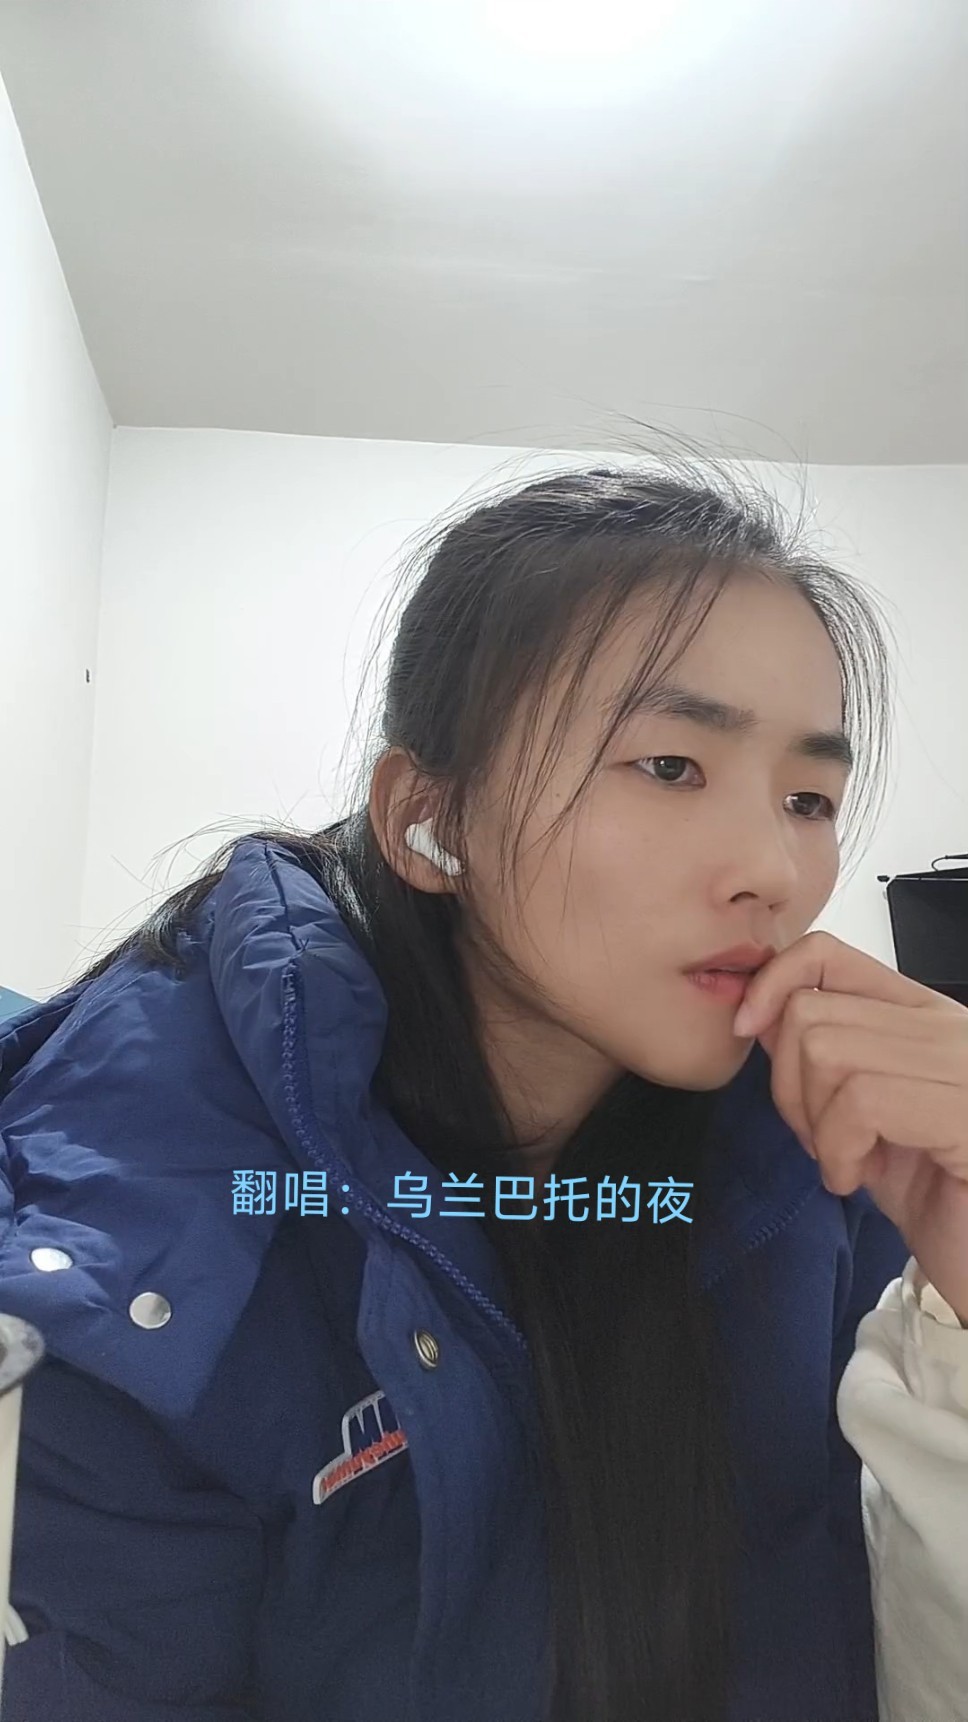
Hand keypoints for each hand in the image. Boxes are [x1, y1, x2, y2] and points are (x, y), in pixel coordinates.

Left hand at [733, 931, 967, 1325]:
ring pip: (827, 1051)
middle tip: (821, 1140)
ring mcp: (962, 1064)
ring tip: (847, 1161)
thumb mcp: (863, 1117)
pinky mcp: (965, 1111)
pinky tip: (860, 1179)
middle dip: (790, 1086)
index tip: (746, 1029)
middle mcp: (949, 1027)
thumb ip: (824, 1059)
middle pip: (811, 1010)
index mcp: (924, 1017)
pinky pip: (861, 1102)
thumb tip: (758, 1013)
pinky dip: (840, 1150)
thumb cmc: (931, 1196)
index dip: (774, 982)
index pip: (830, 954)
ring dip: (815, 1124)